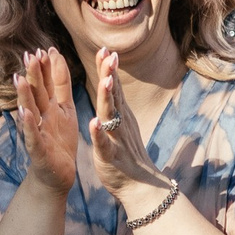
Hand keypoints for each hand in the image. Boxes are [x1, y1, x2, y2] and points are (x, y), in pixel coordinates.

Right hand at [13, 47, 81, 193]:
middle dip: (34, 75)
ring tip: (19, 78)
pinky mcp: (38, 150)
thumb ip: (61, 85)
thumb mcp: (65, 109)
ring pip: (31, 111)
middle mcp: (42, 117)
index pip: (49, 83)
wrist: (57, 175)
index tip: (45, 49)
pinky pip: (32, 136)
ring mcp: (38, 132)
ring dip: (25, 95)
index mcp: (51, 106)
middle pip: (38, 93)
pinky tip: (24, 113)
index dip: (48, 68)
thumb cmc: (60, 141)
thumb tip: (56, 56)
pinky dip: (28, 125)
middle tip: (30, 56)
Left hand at [87, 48, 175, 210]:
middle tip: (107, 53)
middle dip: (110, 74)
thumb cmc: (129, 155)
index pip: (115, 88)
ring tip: (105, 80)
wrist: (141, 187)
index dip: (109, 68)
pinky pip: (104, 144)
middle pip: (114, 95)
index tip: (105, 47)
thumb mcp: (123, 124)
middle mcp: (121, 124)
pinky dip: (99, 134)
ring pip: (111, 116)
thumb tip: (112, 79)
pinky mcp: (110, 157)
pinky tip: (93, 123)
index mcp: (121, 116)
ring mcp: (117, 140)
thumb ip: (116, 103)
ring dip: (108, 98)